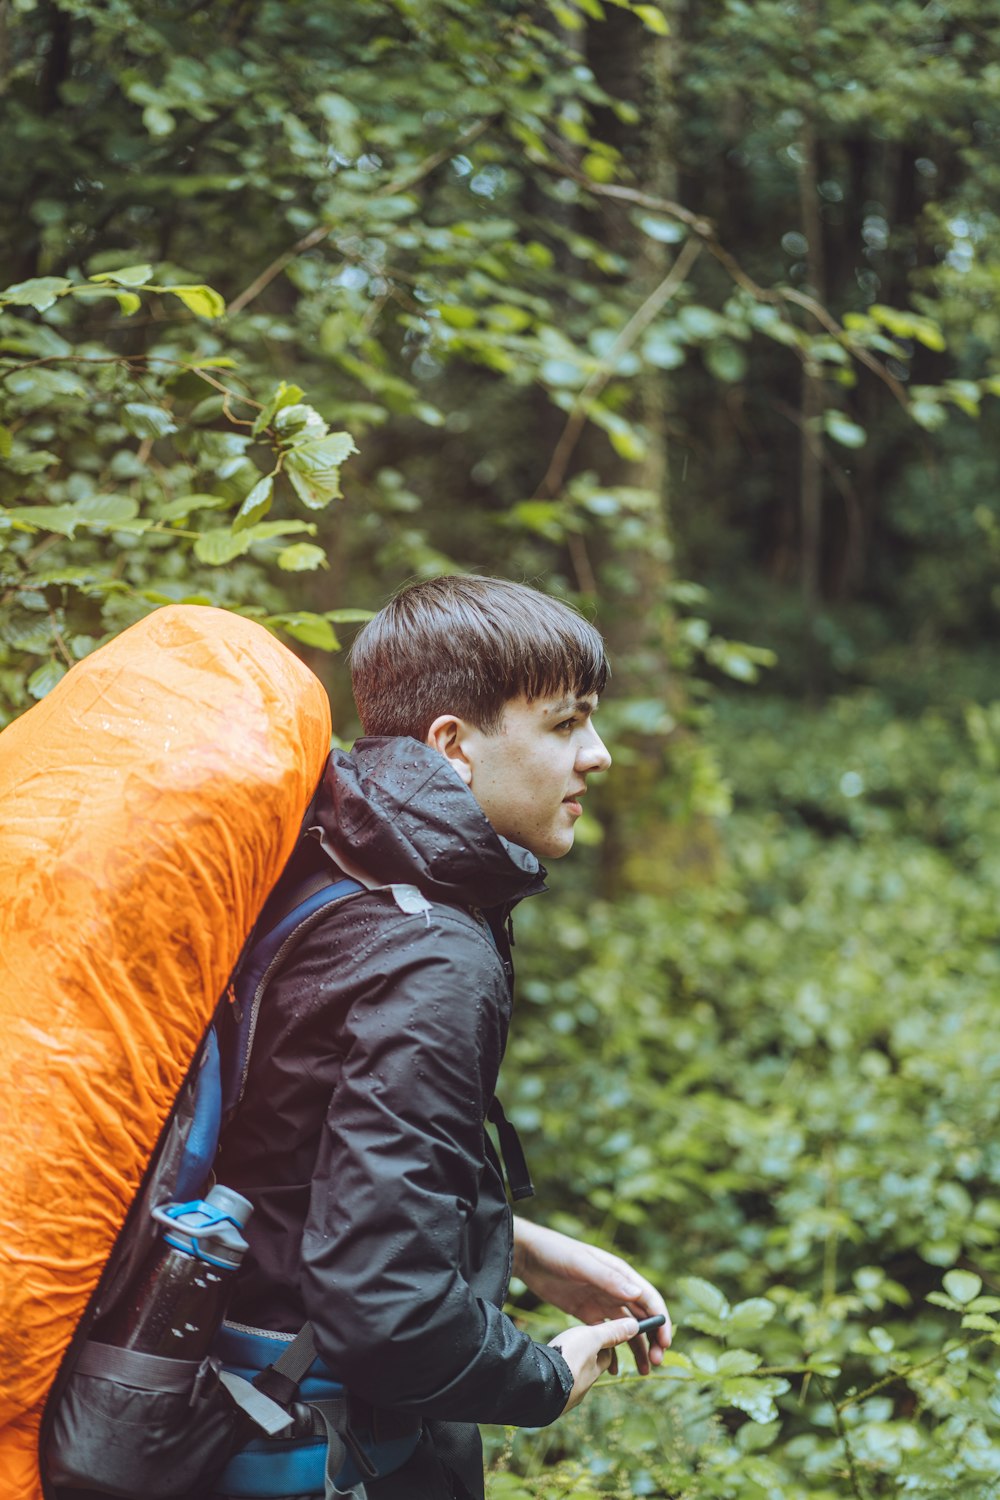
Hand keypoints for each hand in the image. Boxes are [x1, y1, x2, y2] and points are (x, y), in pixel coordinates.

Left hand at [513, 1218, 670, 1374]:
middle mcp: (615, 1288)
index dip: (660, 1320)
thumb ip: (608, 1278)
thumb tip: (638, 1293)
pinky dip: (614, 1352)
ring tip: (644, 1372)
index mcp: (620, 1273)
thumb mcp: (581, 1263)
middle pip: (642, 1317)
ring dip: (637, 1349)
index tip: (664, 1343)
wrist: (528, 1256)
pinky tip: (615, 1369)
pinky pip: (606, 1336)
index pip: (649, 1298)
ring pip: (627, 1329)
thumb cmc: (556, 1252)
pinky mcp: (587, 1313)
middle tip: (655, 1363)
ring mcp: (602, 1302)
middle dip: (652, 1339)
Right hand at [549, 1315, 639, 1412]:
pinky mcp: (546, 1402)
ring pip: (570, 1380)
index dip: (605, 1346)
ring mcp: (563, 1398)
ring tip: (558, 1360)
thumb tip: (635, 1326)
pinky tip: (544, 1373)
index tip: (600, 1336)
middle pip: (588, 1371)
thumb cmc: (568, 1357)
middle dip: (586, 1360)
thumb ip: (611, 1332)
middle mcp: (581, 1389)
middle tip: (579, 1347)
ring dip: (567, 1370)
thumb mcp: (591, 1338)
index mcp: (593, 1373)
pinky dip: (552, 1379)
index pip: (606, 1359)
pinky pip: (553, 1388)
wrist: (537, 1385)